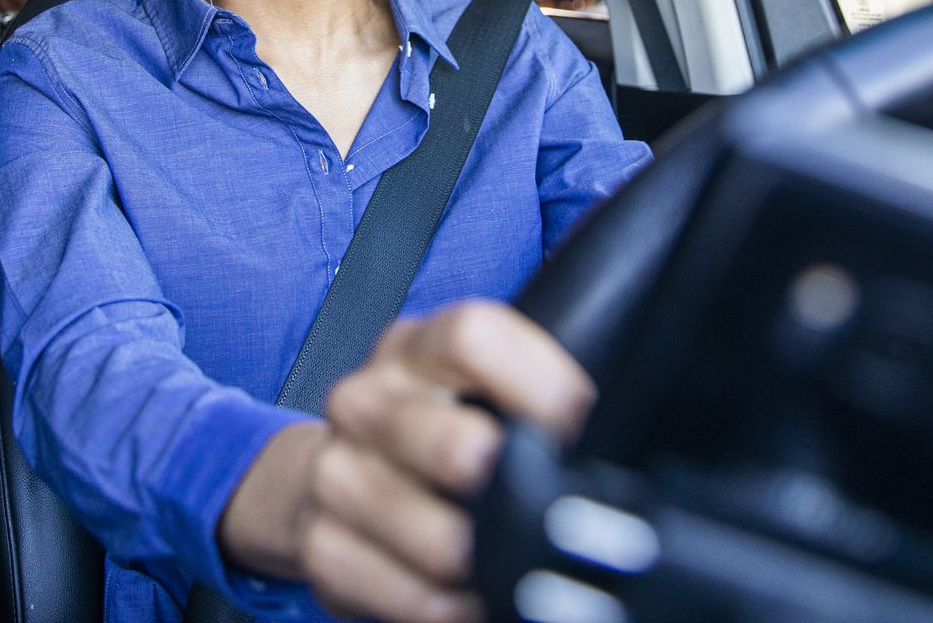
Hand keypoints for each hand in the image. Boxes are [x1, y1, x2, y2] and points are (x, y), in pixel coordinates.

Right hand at [222, 301, 595, 622]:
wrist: (328, 474)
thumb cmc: (429, 427)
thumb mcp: (470, 388)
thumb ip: (525, 392)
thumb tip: (612, 429)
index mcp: (414, 349)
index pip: (472, 336)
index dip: (538, 379)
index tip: (579, 423)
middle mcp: (366, 401)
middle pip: (453, 445)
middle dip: (509, 488)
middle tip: (545, 511)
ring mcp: (336, 473)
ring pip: (429, 534)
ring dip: (481, 563)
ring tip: (511, 565)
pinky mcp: (320, 543)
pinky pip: (400, 593)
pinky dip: (444, 607)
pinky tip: (468, 599)